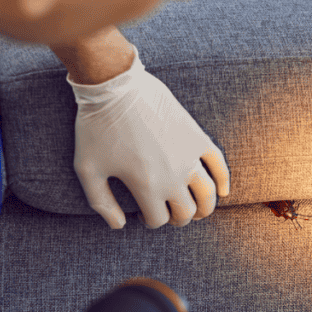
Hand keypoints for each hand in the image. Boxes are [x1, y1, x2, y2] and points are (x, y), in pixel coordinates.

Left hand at [69, 46, 229, 228]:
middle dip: (177, 218)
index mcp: (147, 187)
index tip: (142, 215)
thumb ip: (101, 203)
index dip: (150, 222)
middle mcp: (173, 176)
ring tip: (197, 210)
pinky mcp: (196, 137)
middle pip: (186, 212)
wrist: (115, 86)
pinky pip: (219, 164)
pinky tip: (223, 191)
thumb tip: (120, 225)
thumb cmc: (97, 128)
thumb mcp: (87, 170)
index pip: (159, 219)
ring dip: (205, 208)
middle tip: (166, 212)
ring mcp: (189, 156)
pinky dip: (224, 180)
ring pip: (208, 195)